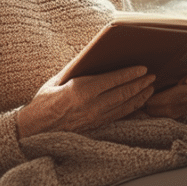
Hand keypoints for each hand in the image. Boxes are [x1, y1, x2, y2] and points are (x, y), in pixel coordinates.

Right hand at [17, 65, 154, 137]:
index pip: (112, 80)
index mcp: (80, 91)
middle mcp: (90, 106)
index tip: (142, 68)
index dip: (129, 74)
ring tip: (150, 88)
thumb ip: (75, 68)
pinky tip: (138, 102)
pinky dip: (131, 108)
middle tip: (152, 76)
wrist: (34, 130)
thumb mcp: (57, 80)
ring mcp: (94, 118)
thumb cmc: (43, 102)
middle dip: (139, 84)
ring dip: (139, 96)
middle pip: (122, 93)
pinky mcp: (95, 127)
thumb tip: (91, 55)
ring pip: (123, 106)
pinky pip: (118, 116)